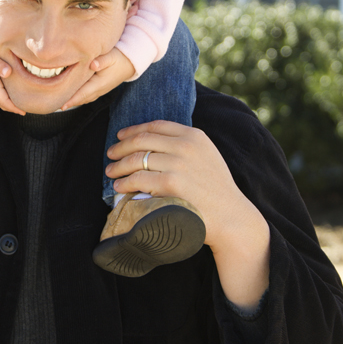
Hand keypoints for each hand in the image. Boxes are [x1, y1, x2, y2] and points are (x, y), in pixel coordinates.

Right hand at [0, 42, 25, 114]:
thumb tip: (8, 72)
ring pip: (0, 100)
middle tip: (28, 108)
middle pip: (3, 104)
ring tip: (23, 103)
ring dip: (10, 104)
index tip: (25, 112)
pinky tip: (14, 93)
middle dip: (14, 108)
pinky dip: (7, 98)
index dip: (14, 107)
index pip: (4, 101)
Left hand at [61, 47, 133, 109]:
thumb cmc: (119, 58)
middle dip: (68, 102)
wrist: (130, 63)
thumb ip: (102, 61)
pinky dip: (77, 97)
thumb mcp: (112, 56)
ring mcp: (98, 91)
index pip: (83, 94)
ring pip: (82, 98)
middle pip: (80, 98)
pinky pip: (85, 95)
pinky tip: (69, 95)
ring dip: (72, 100)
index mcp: (99, 84)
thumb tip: (93, 64)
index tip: (61, 105)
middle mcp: (98, 90)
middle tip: (53, 104)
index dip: (71, 100)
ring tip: (58, 101)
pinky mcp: (98, 88)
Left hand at [105, 120, 269, 311]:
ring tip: (111, 172)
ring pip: (137, 159)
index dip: (133, 129)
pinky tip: (119, 187)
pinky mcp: (172, 184)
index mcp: (194, 135)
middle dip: (121, 147)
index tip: (121, 136)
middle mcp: (186, 145)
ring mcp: (179, 164)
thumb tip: (149, 142)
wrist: (232, 217)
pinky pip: (139, 179)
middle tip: (110, 154)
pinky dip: (125, 183)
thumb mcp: (205, 156)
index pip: (155, 125)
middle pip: (142, 140)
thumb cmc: (216, 190)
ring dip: (119, 166)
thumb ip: (184, 145)